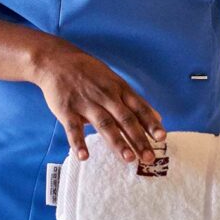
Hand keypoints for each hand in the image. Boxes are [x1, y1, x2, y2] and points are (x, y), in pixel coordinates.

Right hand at [30, 38, 165, 164]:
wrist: (57, 61)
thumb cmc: (89, 72)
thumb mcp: (115, 81)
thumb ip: (134, 101)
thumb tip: (157, 117)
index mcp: (118, 89)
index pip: (139, 107)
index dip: (151, 123)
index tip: (162, 137)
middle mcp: (105, 96)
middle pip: (125, 119)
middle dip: (138, 138)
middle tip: (149, 157)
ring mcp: (86, 103)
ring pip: (104, 124)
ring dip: (117, 142)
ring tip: (128, 158)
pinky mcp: (67, 110)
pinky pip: (73, 128)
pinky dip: (78, 142)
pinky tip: (84, 156)